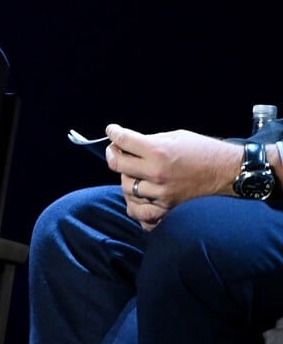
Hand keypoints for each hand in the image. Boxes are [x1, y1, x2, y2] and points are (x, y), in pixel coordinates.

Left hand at [104, 123, 241, 230]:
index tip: (112, 131)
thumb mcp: (177, 136)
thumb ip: (151, 140)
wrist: (230, 173)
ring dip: (126, 178)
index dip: (113, 133)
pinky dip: (135, 204)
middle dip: (113, 154)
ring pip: (126, 188)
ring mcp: (161, 194)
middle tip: (116, 151)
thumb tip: (130, 142)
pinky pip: (140, 212)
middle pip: (117, 165)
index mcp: (158, 151)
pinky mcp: (168, 209)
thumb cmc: (206, 151)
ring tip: (133, 172)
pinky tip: (138, 195)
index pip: (123, 140)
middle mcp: (157, 173)